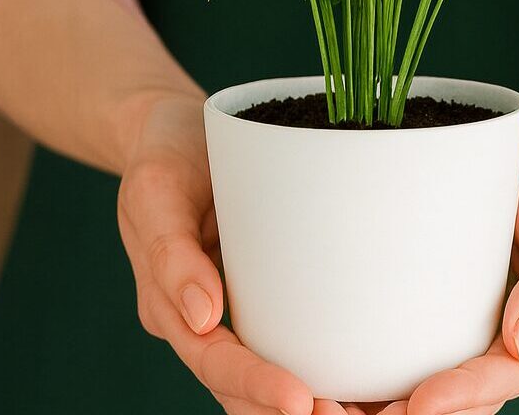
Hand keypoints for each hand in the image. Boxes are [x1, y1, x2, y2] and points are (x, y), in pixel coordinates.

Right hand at [117, 92, 356, 414]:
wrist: (175, 131)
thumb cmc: (165, 155)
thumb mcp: (156, 190)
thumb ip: (171, 253)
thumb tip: (203, 318)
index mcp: (171, 306)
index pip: (213, 362)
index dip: (252, 386)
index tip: (297, 401)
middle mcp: (203, 320)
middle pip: (242, 387)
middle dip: (288, 410)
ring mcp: (234, 309)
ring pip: (269, 373)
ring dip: (310, 402)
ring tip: (362, 412)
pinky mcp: (264, 291)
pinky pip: (290, 337)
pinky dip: (321, 365)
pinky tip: (363, 380)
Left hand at [377, 102, 518, 414]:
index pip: (513, 372)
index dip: (469, 394)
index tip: (420, 406)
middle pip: (479, 390)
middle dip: (426, 411)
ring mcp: (497, 316)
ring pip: (452, 376)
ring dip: (404, 400)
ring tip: (344, 408)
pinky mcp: (466, 295)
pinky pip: (434, 339)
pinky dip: (399, 364)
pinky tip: (355, 375)